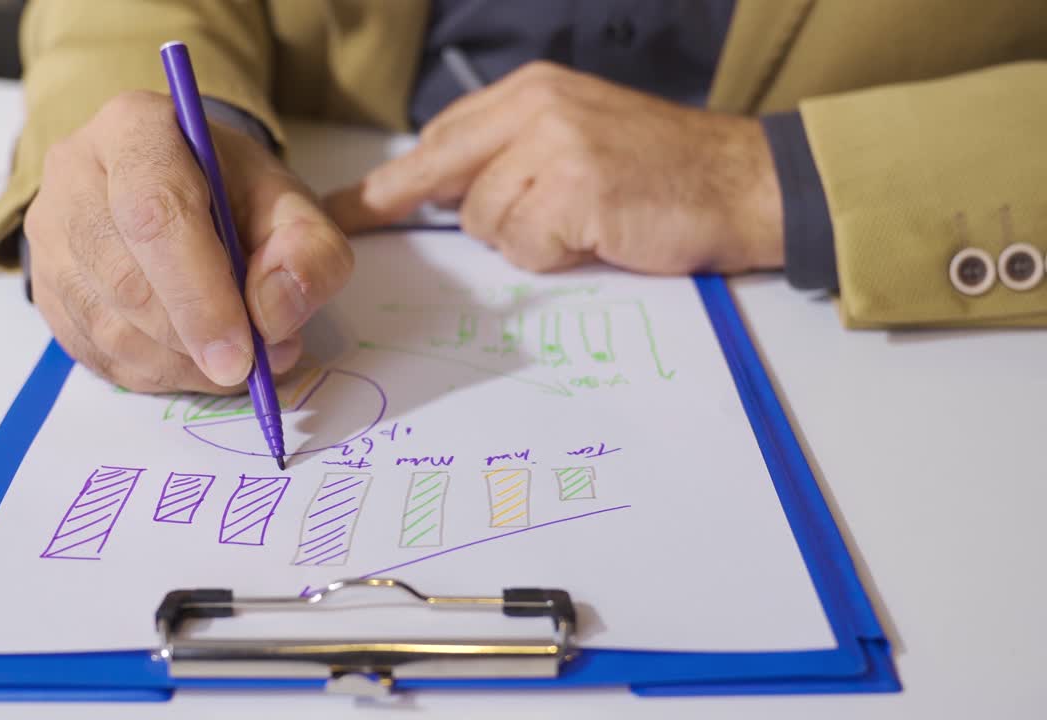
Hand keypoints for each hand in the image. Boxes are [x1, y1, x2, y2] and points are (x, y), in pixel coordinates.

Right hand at [24, 90, 352, 392]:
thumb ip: (309, 253)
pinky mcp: (45, 290)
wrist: (186, 190)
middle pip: (126, 280)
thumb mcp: (293, 208)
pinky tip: (195, 359)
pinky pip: (98, 356)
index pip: (155, 215)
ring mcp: (50, 235)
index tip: (242, 353)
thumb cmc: (236, 196)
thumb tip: (273, 316)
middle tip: (254, 363)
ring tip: (236, 357)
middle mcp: (74, 173)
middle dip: (196, 339)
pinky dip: (158, 374)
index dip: (201, 295)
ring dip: (182, 364)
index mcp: (135, 128)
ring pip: (109, 328)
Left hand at [326, 62, 781, 274]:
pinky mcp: (575, 190)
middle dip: (403, 203)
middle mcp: (535, 108)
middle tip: (363, 221)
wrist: (743, 181)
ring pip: (484, 221)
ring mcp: (554, 147)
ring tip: (582, 223)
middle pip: (442, 172)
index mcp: (532, 90)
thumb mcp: (579, 134)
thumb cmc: (662, 170)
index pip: (440, 137)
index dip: (395, 180)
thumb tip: (449, 194)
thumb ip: (513, 153)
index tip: (351, 205)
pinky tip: (596, 235)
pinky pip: (523, 246)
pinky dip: (552, 255)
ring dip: (524, 238)